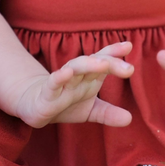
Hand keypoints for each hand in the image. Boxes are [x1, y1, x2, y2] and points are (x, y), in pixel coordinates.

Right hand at [13, 41, 133, 128]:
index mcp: (89, 77)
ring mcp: (62, 83)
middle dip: (110, 62)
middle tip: (128, 68)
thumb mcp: (90, 111)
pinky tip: (66, 73)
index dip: (114, 53)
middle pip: (94, 62)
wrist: (35, 107)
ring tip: (103, 65)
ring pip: (75, 68)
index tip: (129, 46)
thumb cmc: (65, 104)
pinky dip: (59, 77)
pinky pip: (52, 83)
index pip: (103, 60)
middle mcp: (77, 76)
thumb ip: (109, 114)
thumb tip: (129, 119)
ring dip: (88, 64)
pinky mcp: (46, 94)